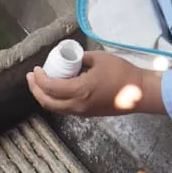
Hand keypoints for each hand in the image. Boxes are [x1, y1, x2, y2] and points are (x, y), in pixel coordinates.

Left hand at [26, 51, 166, 116]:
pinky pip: (65, 109)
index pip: (50, 88)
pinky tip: (57, 88)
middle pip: (48, 102)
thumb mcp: (99, 58)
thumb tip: (72, 59)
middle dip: (36, 90)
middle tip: (32, 77)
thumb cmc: (121, 73)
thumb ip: (82, 59)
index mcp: (79, 91)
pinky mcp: (88, 114)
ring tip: (41, 83)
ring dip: (45, 96)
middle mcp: (78, 105)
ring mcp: (83, 112)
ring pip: (56, 108)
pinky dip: (56, 100)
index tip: (36, 69)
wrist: (139, 92)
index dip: (39, 79)